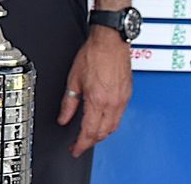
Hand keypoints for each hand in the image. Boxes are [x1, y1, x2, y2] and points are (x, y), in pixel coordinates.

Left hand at [58, 28, 133, 155]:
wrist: (110, 41)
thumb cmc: (93, 55)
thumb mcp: (73, 79)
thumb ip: (68, 102)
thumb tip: (63, 118)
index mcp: (98, 100)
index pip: (90, 131)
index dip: (81, 144)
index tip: (74, 149)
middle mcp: (112, 103)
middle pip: (103, 133)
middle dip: (90, 142)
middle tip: (79, 144)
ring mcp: (122, 100)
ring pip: (113, 127)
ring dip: (101, 134)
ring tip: (89, 135)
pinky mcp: (127, 95)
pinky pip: (119, 117)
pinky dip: (110, 124)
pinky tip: (102, 121)